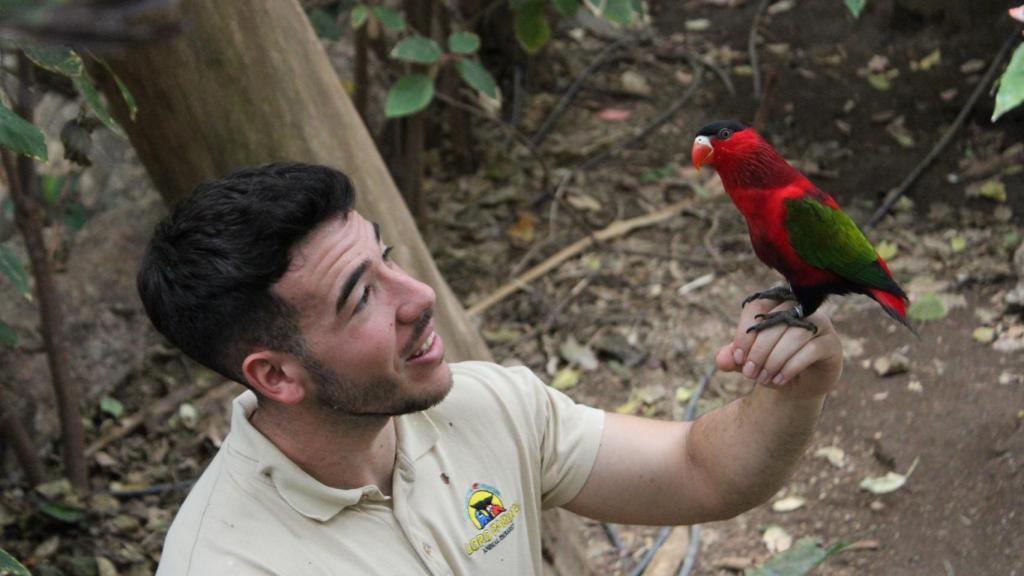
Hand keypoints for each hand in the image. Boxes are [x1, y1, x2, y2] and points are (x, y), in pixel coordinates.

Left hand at [715, 298, 842, 398]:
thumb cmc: (772, 365)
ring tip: (763, 379)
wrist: (798, 386)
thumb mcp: (749, 362)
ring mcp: (820, 324)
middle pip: (776, 321)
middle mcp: (801, 309)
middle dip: (758, 350)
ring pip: (794, 335)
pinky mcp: (832, 344)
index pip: (758, 307)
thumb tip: (721, 359)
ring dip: (774, 360)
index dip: (745, 332)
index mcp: (777, 304)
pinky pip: (811, 350)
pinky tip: (779, 380)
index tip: (737, 358)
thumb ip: (734, 358)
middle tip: (749, 373)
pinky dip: (791, 367)